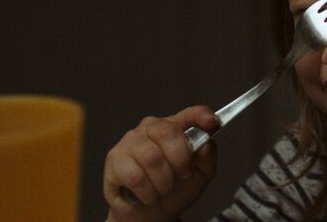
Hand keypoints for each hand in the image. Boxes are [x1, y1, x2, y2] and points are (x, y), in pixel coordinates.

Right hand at [104, 106, 219, 221]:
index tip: (212, 123)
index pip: (189, 114)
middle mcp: (151, 128)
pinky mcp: (114, 159)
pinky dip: (147, 192)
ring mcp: (130, 141)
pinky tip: (148, 195)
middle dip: (180, 161)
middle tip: (182, 176)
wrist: (152, 213)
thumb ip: (207, 157)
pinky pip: (135, 176)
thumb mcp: (200, 175)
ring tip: (163, 189)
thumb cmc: (176, 189)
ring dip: (163, 182)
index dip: (200, 115)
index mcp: (175, 127)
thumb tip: (206, 145)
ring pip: (152, 157)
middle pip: (167, 132)